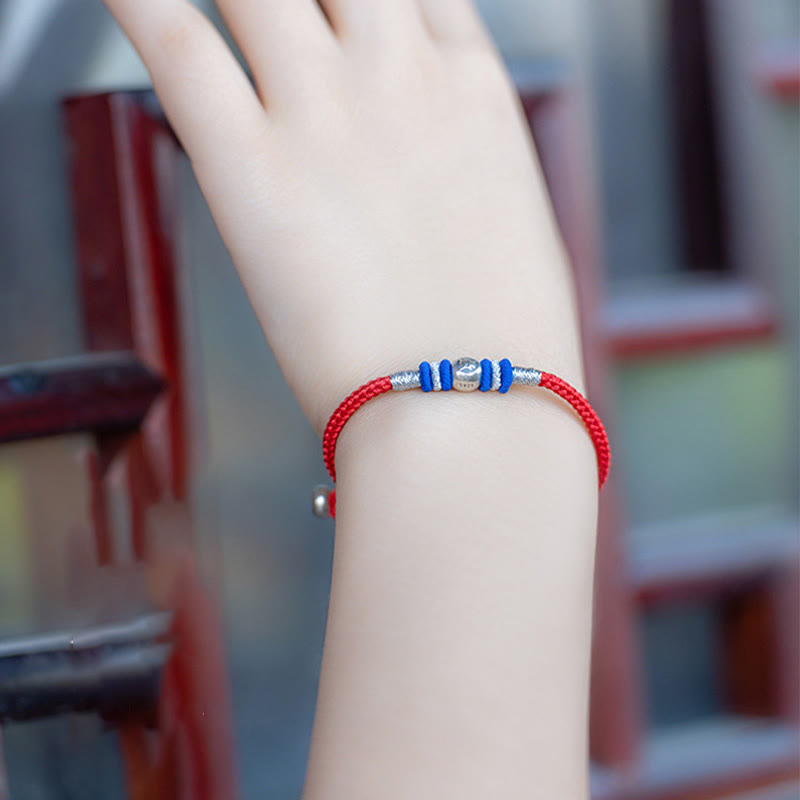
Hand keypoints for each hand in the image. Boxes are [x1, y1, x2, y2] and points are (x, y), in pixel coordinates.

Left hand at [102, 0, 580, 433]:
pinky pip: (176, 40)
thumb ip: (460, 169)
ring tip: (222, 12)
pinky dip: (138, 2)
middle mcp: (400, 76)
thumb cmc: (505, 345)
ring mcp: (325, 110)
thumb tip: (429, 164)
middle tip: (274, 19)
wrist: (477, 409)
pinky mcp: (254, 168)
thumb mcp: (510, 226)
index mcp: (473, 92)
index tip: (340, 8)